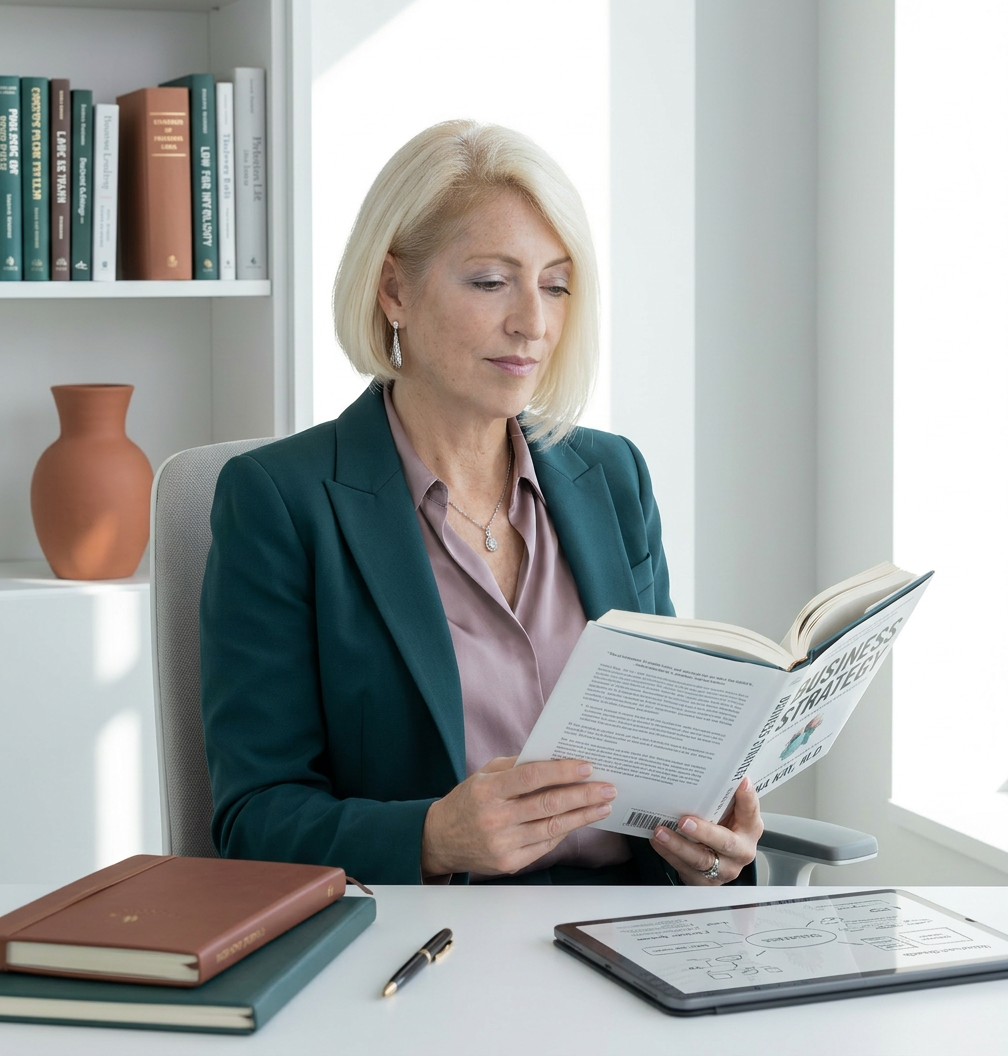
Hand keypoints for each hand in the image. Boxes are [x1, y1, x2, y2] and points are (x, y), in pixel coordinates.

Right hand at [421, 756, 616, 876]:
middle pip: (548, 805)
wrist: (440, 840)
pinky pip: (545, 845)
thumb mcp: (483, 775)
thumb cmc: (467, 801)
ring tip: (603, 805)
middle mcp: (495, 818)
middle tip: (607, 788)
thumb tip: (554, 758)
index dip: (561, 772)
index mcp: (488, 791)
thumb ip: (516, 767)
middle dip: (583, 795)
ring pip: (552, 828)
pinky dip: (564, 831)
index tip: (586, 767)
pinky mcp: (509, 863)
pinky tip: (580, 820)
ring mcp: (503, 844)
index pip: (531, 778)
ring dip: (582, 816)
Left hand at [649, 777, 762, 884]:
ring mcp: (724, 869)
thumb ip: (725, 797)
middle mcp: (741, 851)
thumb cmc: (723, 830)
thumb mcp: (730, 814)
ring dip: (678, 845)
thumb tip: (714, 771)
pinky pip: (684, 869)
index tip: (741, 783)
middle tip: (685, 821)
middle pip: (725, 842)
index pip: (751, 812)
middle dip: (704, 832)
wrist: (720, 863)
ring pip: (701, 859)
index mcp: (750, 829)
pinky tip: (657, 841)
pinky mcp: (705, 881)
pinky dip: (668, 854)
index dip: (748, 799)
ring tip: (660, 832)